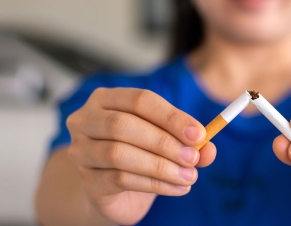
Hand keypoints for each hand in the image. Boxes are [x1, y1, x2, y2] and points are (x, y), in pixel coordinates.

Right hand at [67, 88, 216, 224]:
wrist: (116, 191)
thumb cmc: (141, 154)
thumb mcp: (168, 142)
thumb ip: (189, 142)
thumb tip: (209, 148)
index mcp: (107, 99)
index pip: (139, 100)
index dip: (171, 116)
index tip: (199, 134)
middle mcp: (86, 120)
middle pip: (123, 124)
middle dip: (164, 142)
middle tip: (194, 158)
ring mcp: (81, 151)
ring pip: (119, 154)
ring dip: (160, 166)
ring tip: (189, 177)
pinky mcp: (87, 180)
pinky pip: (119, 179)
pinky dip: (154, 184)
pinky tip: (176, 188)